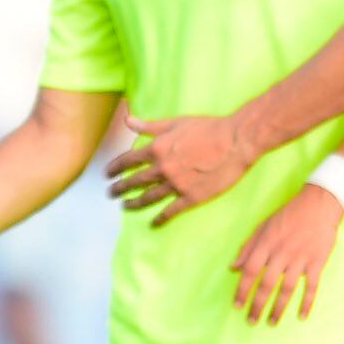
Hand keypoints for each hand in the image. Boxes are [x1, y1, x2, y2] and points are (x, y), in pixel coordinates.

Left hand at [106, 112, 255, 224]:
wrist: (237, 141)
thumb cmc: (208, 128)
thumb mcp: (174, 123)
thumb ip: (149, 126)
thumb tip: (128, 120)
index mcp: (157, 149)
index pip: (127, 161)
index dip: (114, 168)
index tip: (106, 174)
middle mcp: (163, 168)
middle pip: (134, 182)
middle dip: (119, 188)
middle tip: (109, 193)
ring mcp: (177, 185)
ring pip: (148, 197)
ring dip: (134, 203)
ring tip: (124, 206)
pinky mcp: (192, 197)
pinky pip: (171, 211)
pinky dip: (160, 218)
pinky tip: (153, 223)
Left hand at [232, 185, 343, 324]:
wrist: (317, 207)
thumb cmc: (287, 216)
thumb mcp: (262, 227)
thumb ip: (247, 248)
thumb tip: (232, 268)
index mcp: (265, 244)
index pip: (249, 271)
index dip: (242, 289)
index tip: (237, 305)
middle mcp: (281, 253)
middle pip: (266, 284)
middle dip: (258, 304)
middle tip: (252, 321)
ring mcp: (300, 259)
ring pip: (287, 289)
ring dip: (279, 308)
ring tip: (272, 322)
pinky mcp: (317, 262)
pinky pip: (312, 287)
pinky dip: (307, 303)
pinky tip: (302, 316)